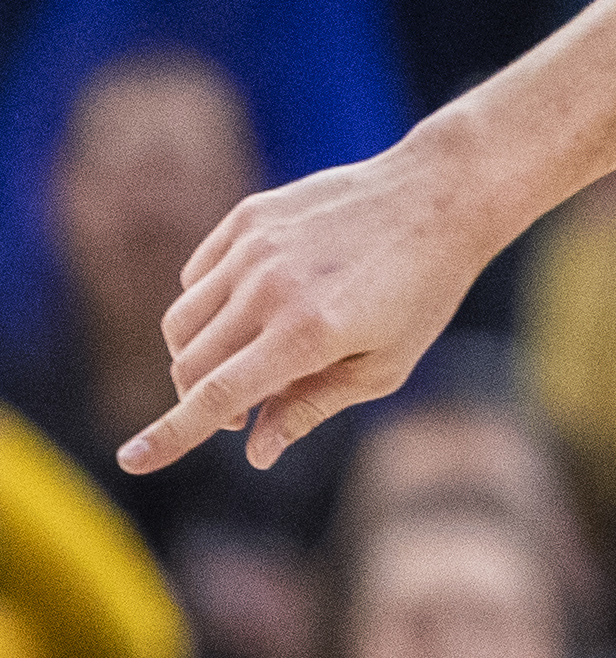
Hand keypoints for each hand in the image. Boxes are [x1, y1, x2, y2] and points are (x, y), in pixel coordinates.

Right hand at [130, 142, 520, 472]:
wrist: (440, 196)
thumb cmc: (423, 291)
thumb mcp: (385, 366)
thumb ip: (312, 407)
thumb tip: (256, 452)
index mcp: (307, 334)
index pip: (215, 396)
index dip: (170, 435)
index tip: (132, 461)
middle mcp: (269, 288)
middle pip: (190, 364)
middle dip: (203, 399)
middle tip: (253, 406)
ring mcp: (254, 248)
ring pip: (182, 322)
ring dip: (200, 355)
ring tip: (257, 356)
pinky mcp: (248, 218)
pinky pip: (198, 277)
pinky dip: (211, 306)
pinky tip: (257, 307)